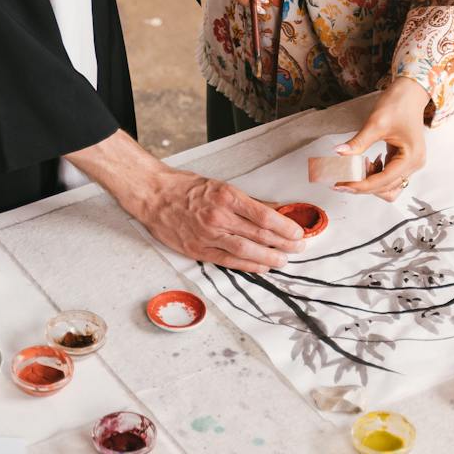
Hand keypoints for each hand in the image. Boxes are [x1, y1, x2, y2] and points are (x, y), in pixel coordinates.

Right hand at [134, 163, 304, 272]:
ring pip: (246, 251)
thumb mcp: (220, 186)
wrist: (154, 196)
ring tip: (284, 260)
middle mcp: (219, 217)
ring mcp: (208, 236)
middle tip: (299, 247)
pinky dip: (249, 265)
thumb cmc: (186, 188)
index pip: (264, 216)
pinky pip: (229, 261)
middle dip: (284, 243)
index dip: (285, 227)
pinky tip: (262, 266)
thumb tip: (275, 211)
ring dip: (270, 258)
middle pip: (259, 235)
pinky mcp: (199, 250)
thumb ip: (248, 202)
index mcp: (226, 196)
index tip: (298, 232)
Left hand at [334, 79, 430, 199]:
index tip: (341, 185)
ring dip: (371, 182)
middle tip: (342, 178)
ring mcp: (410, 164)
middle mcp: (414, 165)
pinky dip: (375, 174)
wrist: (409, 93)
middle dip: (363, 185)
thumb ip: (358, 142)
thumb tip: (339, 153)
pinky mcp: (404, 160)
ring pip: (388, 187)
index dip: (360, 185)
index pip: (383, 181)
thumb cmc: (397, 104)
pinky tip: (366, 161)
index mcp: (411, 158)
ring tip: (357, 166)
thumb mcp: (376, 123)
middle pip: (386, 188)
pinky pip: (389, 176)